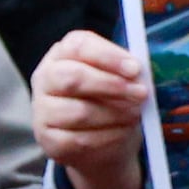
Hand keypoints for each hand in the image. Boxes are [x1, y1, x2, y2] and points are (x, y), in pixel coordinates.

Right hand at [32, 30, 152, 188]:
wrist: (101, 141)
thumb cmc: (114, 101)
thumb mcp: (121, 80)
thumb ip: (128, 71)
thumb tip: (146, 69)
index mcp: (64, 53)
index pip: (79, 46)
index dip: (108, 57)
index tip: (136, 69)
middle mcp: (46, 78)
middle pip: (72, 78)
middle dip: (111, 86)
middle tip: (140, 95)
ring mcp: (43, 111)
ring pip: (78, 112)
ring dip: (113, 115)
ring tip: (134, 116)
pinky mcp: (48, 142)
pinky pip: (79, 141)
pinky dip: (107, 138)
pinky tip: (122, 135)